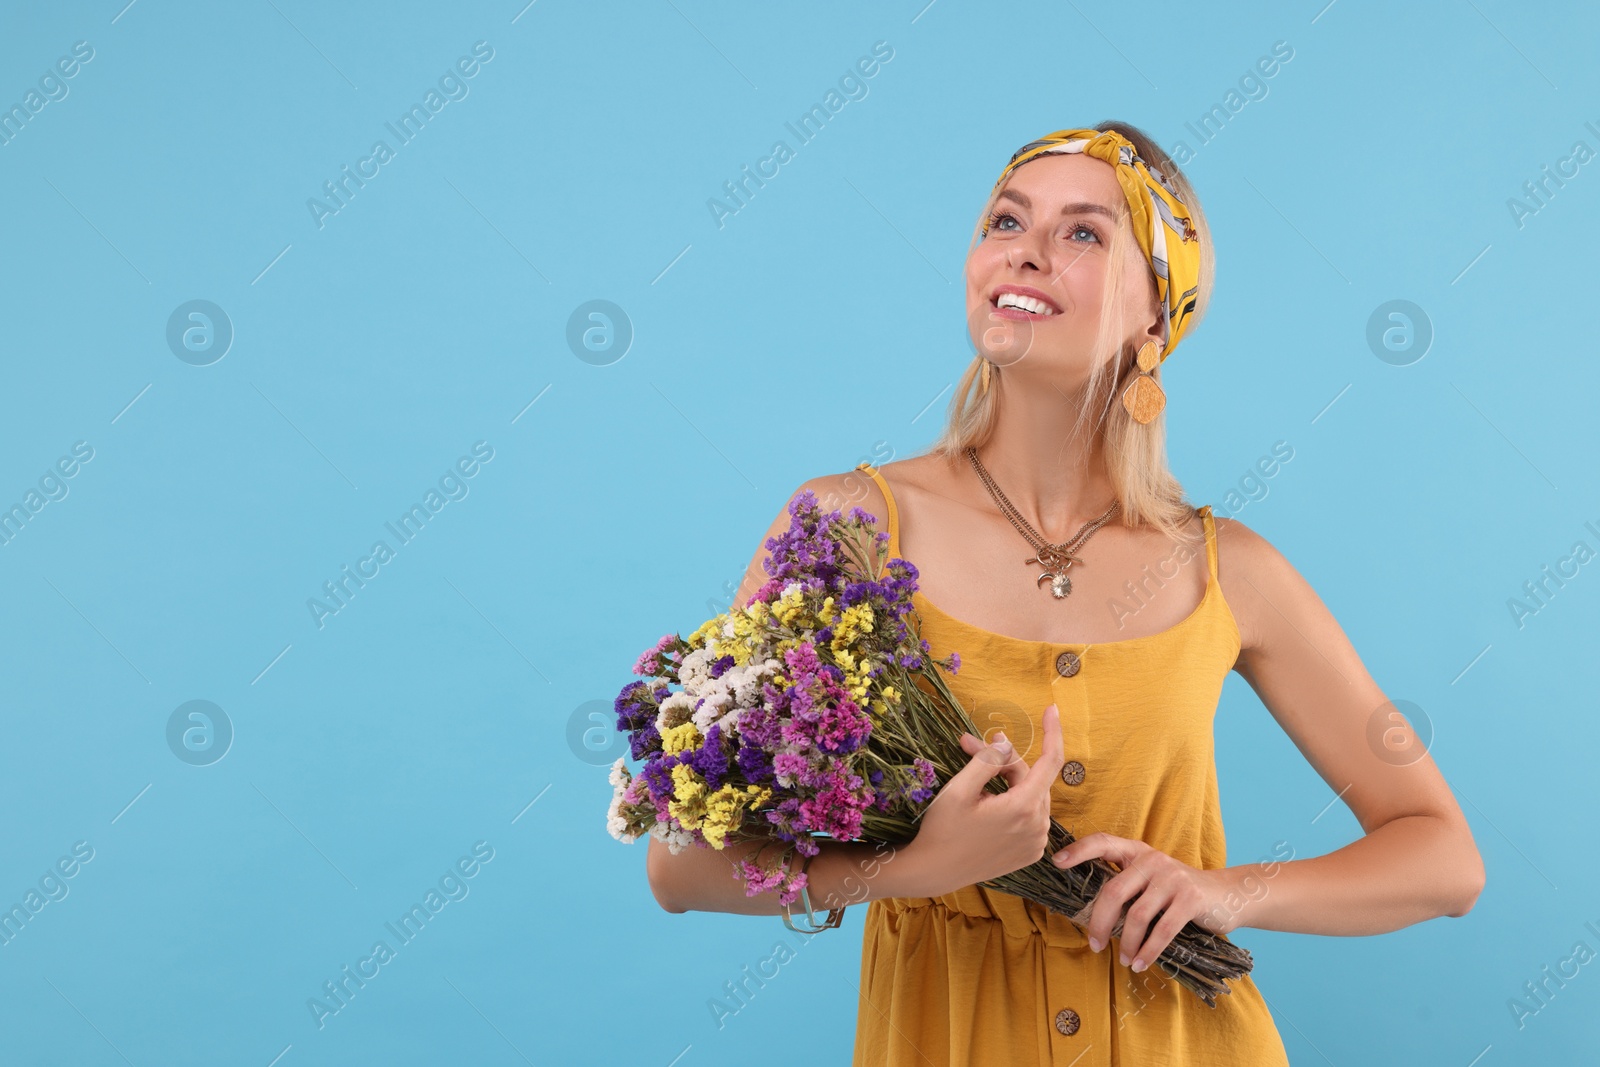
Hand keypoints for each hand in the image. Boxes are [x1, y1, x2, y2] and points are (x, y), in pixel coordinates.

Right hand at [899, 704, 1065, 897]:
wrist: (934, 872)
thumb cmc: (942, 828)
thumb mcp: (960, 788)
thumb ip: (987, 761)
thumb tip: (1006, 744)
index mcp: (1023, 808)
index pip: (1050, 761)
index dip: (1053, 732)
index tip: (1052, 708)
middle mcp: (1037, 827)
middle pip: (1030, 777)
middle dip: (1003, 760)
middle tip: (968, 746)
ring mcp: (1036, 842)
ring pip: (1030, 796)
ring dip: (1007, 781)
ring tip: (975, 777)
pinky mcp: (1030, 853)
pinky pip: (1030, 816)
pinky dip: (1014, 803)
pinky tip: (987, 804)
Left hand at [1051, 833, 1232, 971]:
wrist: (1226, 896)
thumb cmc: (1177, 893)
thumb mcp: (1150, 882)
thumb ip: (1125, 887)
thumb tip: (1090, 915)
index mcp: (1137, 852)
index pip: (1103, 842)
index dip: (1079, 850)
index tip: (1056, 862)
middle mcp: (1152, 860)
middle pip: (1113, 892)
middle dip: (1099, 923)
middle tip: (1095, 945)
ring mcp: (1173, 877)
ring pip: (1137, 915)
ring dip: (1127, 944)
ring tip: (1125, 960)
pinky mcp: (1190, 898)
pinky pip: (1162, 930)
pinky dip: (1148, 951)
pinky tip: (1141, 964)